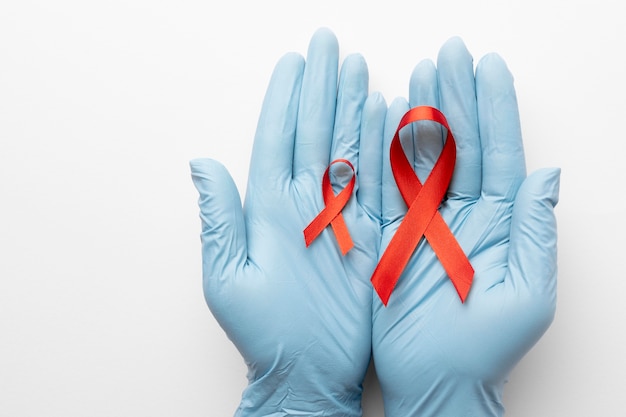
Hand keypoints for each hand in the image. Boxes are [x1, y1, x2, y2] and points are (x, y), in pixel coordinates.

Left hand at [190, 28, 385, 415]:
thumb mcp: (228, 280)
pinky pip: (377, 182)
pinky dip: (382, 148)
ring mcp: (339, 215)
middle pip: (313, 131)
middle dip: (321, 87)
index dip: (285, 97)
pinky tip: (386, 117)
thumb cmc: (265, 334)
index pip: (277, 137)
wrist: (307, 371)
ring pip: (346, 148)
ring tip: (359, 68)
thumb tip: (201, 162)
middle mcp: (304, 203)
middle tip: (329, 46)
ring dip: (352, 107)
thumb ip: (219, 219)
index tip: (294, 61)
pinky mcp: (369, 233)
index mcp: (267, 208)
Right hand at [372, 37, 559, 415]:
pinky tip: (385, 119)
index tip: (486, 67)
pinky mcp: (392, 235)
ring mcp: (425, 222)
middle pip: (461, 144)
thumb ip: (536, 233)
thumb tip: (548, 174)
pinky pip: (387, 186)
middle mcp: (462, 215)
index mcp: (499, 223)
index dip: (494, 109)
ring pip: (424, 157)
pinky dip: (385, 152)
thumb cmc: (485, 348)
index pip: (500, 153)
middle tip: (449, 54)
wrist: (436, 382)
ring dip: (423, 114)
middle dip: (457, 97)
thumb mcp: (527, 295)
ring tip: (421, 73)